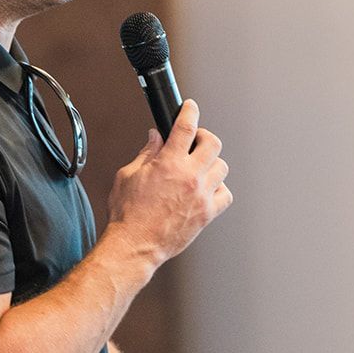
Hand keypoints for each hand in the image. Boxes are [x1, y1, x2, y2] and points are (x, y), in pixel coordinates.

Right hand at [107, 99, 231, 265]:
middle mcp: (189, 176)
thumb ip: (147, 153)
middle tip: (194, 141)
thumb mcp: (128, 175)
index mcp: (168, 163)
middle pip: (212, 143)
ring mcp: (202, 195)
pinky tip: (205, 190)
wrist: (135, 245)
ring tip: (198, 168)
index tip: (191, 107)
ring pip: (221, 167)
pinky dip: (218, 188)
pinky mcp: (207, 213)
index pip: (186, 127)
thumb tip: (157, 137)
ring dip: (211, 163)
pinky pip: (225, 194)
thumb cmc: (127, 213)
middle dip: (204, 137)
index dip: (190, 111)